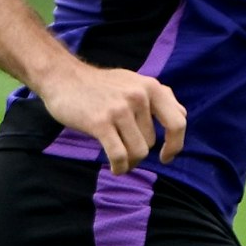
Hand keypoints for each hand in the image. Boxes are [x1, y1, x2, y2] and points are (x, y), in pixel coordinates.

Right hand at [30, 57, 186, 174]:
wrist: (63, 77)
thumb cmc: (99, 85)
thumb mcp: (133, 82)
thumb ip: (158, 97)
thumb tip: (183, 115)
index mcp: (151, 87)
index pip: (178, 122)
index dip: (176, 144)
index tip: (166, 156)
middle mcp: (139, 96)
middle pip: (151, 142)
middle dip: (139, 152)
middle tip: (125, 151)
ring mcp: (120, 109)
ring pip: (138, 152)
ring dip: (129, 162)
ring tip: (118, 160)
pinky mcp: (101, 122)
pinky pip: (119, 156)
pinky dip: (119, 167)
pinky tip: (114, 168)